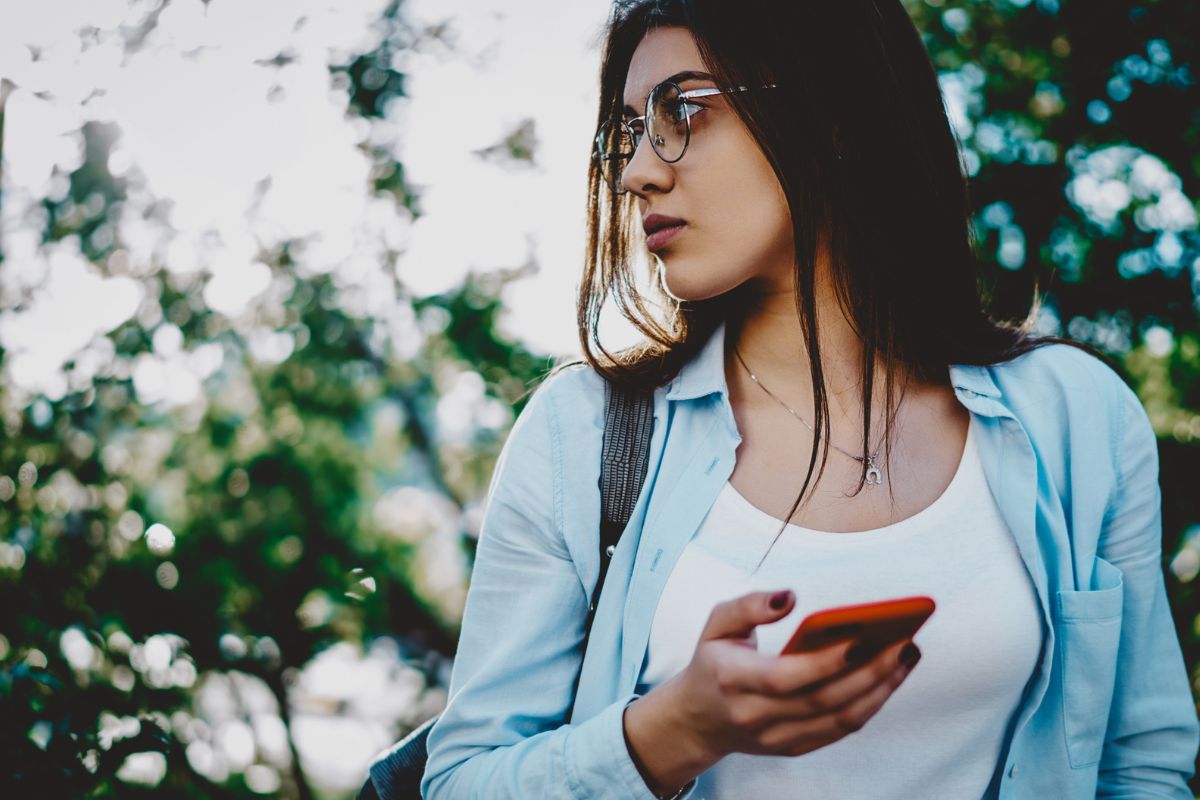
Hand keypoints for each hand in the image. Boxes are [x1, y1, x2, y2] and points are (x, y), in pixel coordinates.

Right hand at [623, 590, 919, 792]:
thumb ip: (749, 605)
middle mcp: (755, 716)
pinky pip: (840, 730)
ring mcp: (776, 738)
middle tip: (904, 642)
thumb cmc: (713, 661)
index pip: (786, 677)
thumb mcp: (717, 624)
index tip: (862, 637)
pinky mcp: (794, 747)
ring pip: (840, 720)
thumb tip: (790, 597)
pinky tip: (889, 677)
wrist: (697, 720)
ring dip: (880, 690)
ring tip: (906, 657)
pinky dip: (870, 705)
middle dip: (870, 673)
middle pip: (823, 700)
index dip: (826, 661)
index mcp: (734, 681)